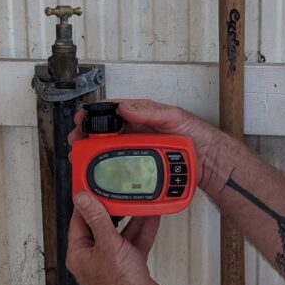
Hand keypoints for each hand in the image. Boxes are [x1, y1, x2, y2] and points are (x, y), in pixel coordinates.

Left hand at [66, 191, 166, 284]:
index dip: (86, 202)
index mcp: (80, 253)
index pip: (79, 220)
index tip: (93, 185)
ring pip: (120, 234)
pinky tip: (151, 217)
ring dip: (131, 219)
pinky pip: (134, 243)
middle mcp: (93, 257)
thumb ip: (97, 219)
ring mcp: (112, 262)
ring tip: (139, 201)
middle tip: (119, 190)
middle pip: (101, 225)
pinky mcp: (129, 266)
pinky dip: (143, 231)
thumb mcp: (108, 245)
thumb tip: (83, 199)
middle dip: (113, 209)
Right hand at [69, 99, 230, 192]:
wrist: (209, 161)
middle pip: (104, 135)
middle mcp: (136, 134)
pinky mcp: (142, 170)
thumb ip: (150, 111)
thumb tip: (125, 106)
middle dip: (86, 137)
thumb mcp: (174, 117)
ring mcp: (138, 152)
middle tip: (76, 142)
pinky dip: (108, 174)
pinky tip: (100, 177)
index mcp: (141, 118)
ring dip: (93, 156)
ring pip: (109, 154)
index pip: (111, 113)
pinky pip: (122, 172)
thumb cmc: (195, 135)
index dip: (93, 115)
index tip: (81, 119)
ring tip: (82, 160)